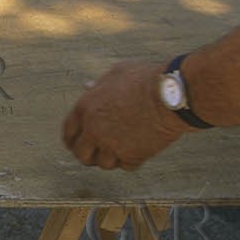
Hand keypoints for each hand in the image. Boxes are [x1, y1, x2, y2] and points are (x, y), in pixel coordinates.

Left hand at [62, 60, 184, 170]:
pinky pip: (125, 166)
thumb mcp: (116, 73)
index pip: (68, 132)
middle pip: (81, 154)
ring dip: (109, 158)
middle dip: (87, 154)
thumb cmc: (146, 80)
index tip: (77, 142)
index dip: (72, 139)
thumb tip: (87, 86)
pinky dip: (129, 161)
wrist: (171, 96)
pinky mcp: (133, 157)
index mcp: (85, 108)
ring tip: (117, 150)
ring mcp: (112, 146)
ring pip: (103, 164)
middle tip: (95, 152)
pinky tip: (134, 151)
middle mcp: (94, 130)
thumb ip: (99, 84)